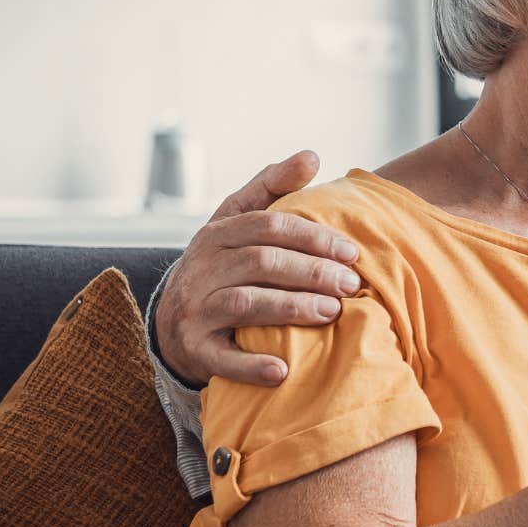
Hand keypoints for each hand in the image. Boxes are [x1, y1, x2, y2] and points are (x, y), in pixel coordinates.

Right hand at [156, 151, 362, 387]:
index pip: (269, 226)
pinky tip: (283, 370)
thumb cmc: (223, 265)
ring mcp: (195, 309)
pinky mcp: (194, 348)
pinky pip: (222, 358)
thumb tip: (312, 156)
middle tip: (351, 284)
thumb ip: (273, 188)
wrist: (176, 322)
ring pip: (246, 303)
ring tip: (333, 313)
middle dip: (311, 272)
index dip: (313, 236)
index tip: (352, 251)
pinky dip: (251, 365)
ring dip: (292, 308)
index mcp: (218, 233)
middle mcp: (202, 268)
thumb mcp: (238, 221)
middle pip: (262, 263)